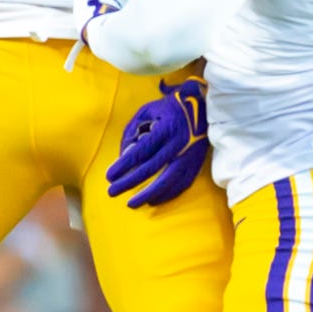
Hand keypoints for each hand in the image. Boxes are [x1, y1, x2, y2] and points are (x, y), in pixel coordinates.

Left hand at [104, 77, 210, 208]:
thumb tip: (123, 156)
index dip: (124, 165)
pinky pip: (181, 184)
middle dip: (129, 182)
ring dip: (148, 194)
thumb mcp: (146, 112)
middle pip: (152, 168)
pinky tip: (152, 200)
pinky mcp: (196, 164)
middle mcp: (179, 143)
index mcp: (166, 128)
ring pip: (168, 181)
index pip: (141, 151)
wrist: (203, 108)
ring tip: (131, 204)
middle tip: (112, 192)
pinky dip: (166, 195)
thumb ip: (133, 132)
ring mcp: (190, 155)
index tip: (109, 176)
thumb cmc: (168, 109)